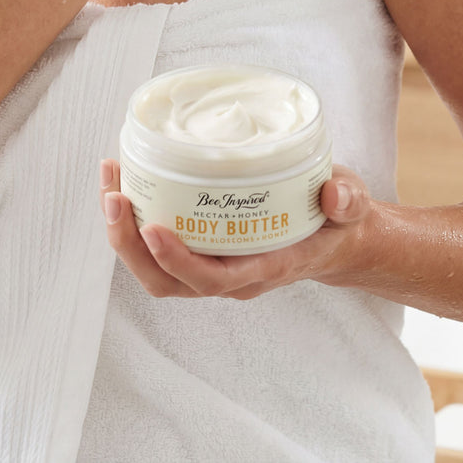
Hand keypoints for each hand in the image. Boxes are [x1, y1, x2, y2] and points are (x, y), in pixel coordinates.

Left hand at [97, 158, 370, 298]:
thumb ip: (347, 200)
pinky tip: (122, 181)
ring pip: (152, 269)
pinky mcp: (200, 249)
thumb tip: (334, 196)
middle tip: (115, 197)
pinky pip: (154, 247)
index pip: (212, 279)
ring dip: (121, 232)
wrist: (335, 238)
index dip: (178, 260)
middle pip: (166, 281)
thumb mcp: (351, 205)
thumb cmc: (337, 220)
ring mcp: (211, 266)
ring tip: (110, 181)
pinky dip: (131, 219)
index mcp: (264, 268)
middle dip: (130, 244)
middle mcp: (230, 275)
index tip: (153, 228)